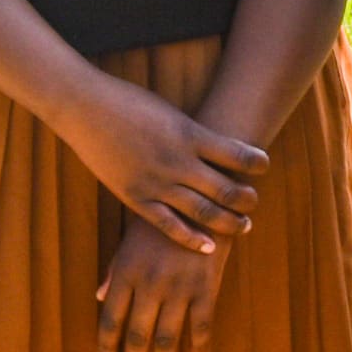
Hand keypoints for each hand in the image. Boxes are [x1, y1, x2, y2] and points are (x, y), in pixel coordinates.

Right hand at [64, 72, 264, 256]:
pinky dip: (191, 238)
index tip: (264, 166)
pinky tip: (208, 247)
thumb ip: (194, 134)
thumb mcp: (171, 113)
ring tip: (243, 226)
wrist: (87, 109)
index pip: (237, 154)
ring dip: (228, 222)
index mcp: (190, 134)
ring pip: (203, 212)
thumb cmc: (130, 104)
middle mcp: (178, 161)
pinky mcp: (136, 198)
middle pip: (226, 189)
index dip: (256, 163)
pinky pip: (168, 225)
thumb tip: (222, 147)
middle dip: (246, 200)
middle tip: (254, 203)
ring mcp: (157, 182)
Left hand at [95, 215, 223, 351]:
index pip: (110, 320)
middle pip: (137, 335)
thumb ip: (114, 271)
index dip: (106, 348)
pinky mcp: (206, 286)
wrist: (202, 198)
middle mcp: (150, 284)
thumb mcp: (130, 240)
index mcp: (126, 273)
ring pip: (167, 338)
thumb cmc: (161, 219)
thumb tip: (99, 297)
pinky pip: (201, 325)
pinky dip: (197, 345)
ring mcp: (179, 287)